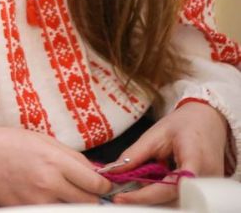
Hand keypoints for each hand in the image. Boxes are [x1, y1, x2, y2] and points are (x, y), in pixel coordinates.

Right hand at [0, 126, 110, 204]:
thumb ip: (70, 157)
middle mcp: (49, 183)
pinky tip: (45, 197)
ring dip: (73, 204)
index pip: (96, 184)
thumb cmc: (5, 143)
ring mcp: (38, 201)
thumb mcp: (40, 139)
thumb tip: (95, 173)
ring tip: (62, 193)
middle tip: (83, 190)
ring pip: (73, 211)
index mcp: (54, 160)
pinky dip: (54, 207)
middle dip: (91, 197)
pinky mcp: (27, 211)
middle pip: (90, 202)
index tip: (100, 184)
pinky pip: (52, 212)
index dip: (103, 185)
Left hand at [103, 100, 228, 205]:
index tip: (122, 198)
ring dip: (155, 195)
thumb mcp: (155, 135)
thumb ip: (135, 155)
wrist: (209, 121)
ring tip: (138, 182)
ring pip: (177, 201)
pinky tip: (152, 182)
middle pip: (173, 199)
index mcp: (195, 160)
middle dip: (147, 197)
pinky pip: (182, 197)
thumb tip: (113, 171)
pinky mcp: (206, 190)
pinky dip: (164, 193)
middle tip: (124, 193)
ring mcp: (209, 187)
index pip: (170, 186)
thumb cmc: (184, 124)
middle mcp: (207, 179)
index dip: (145, 196)